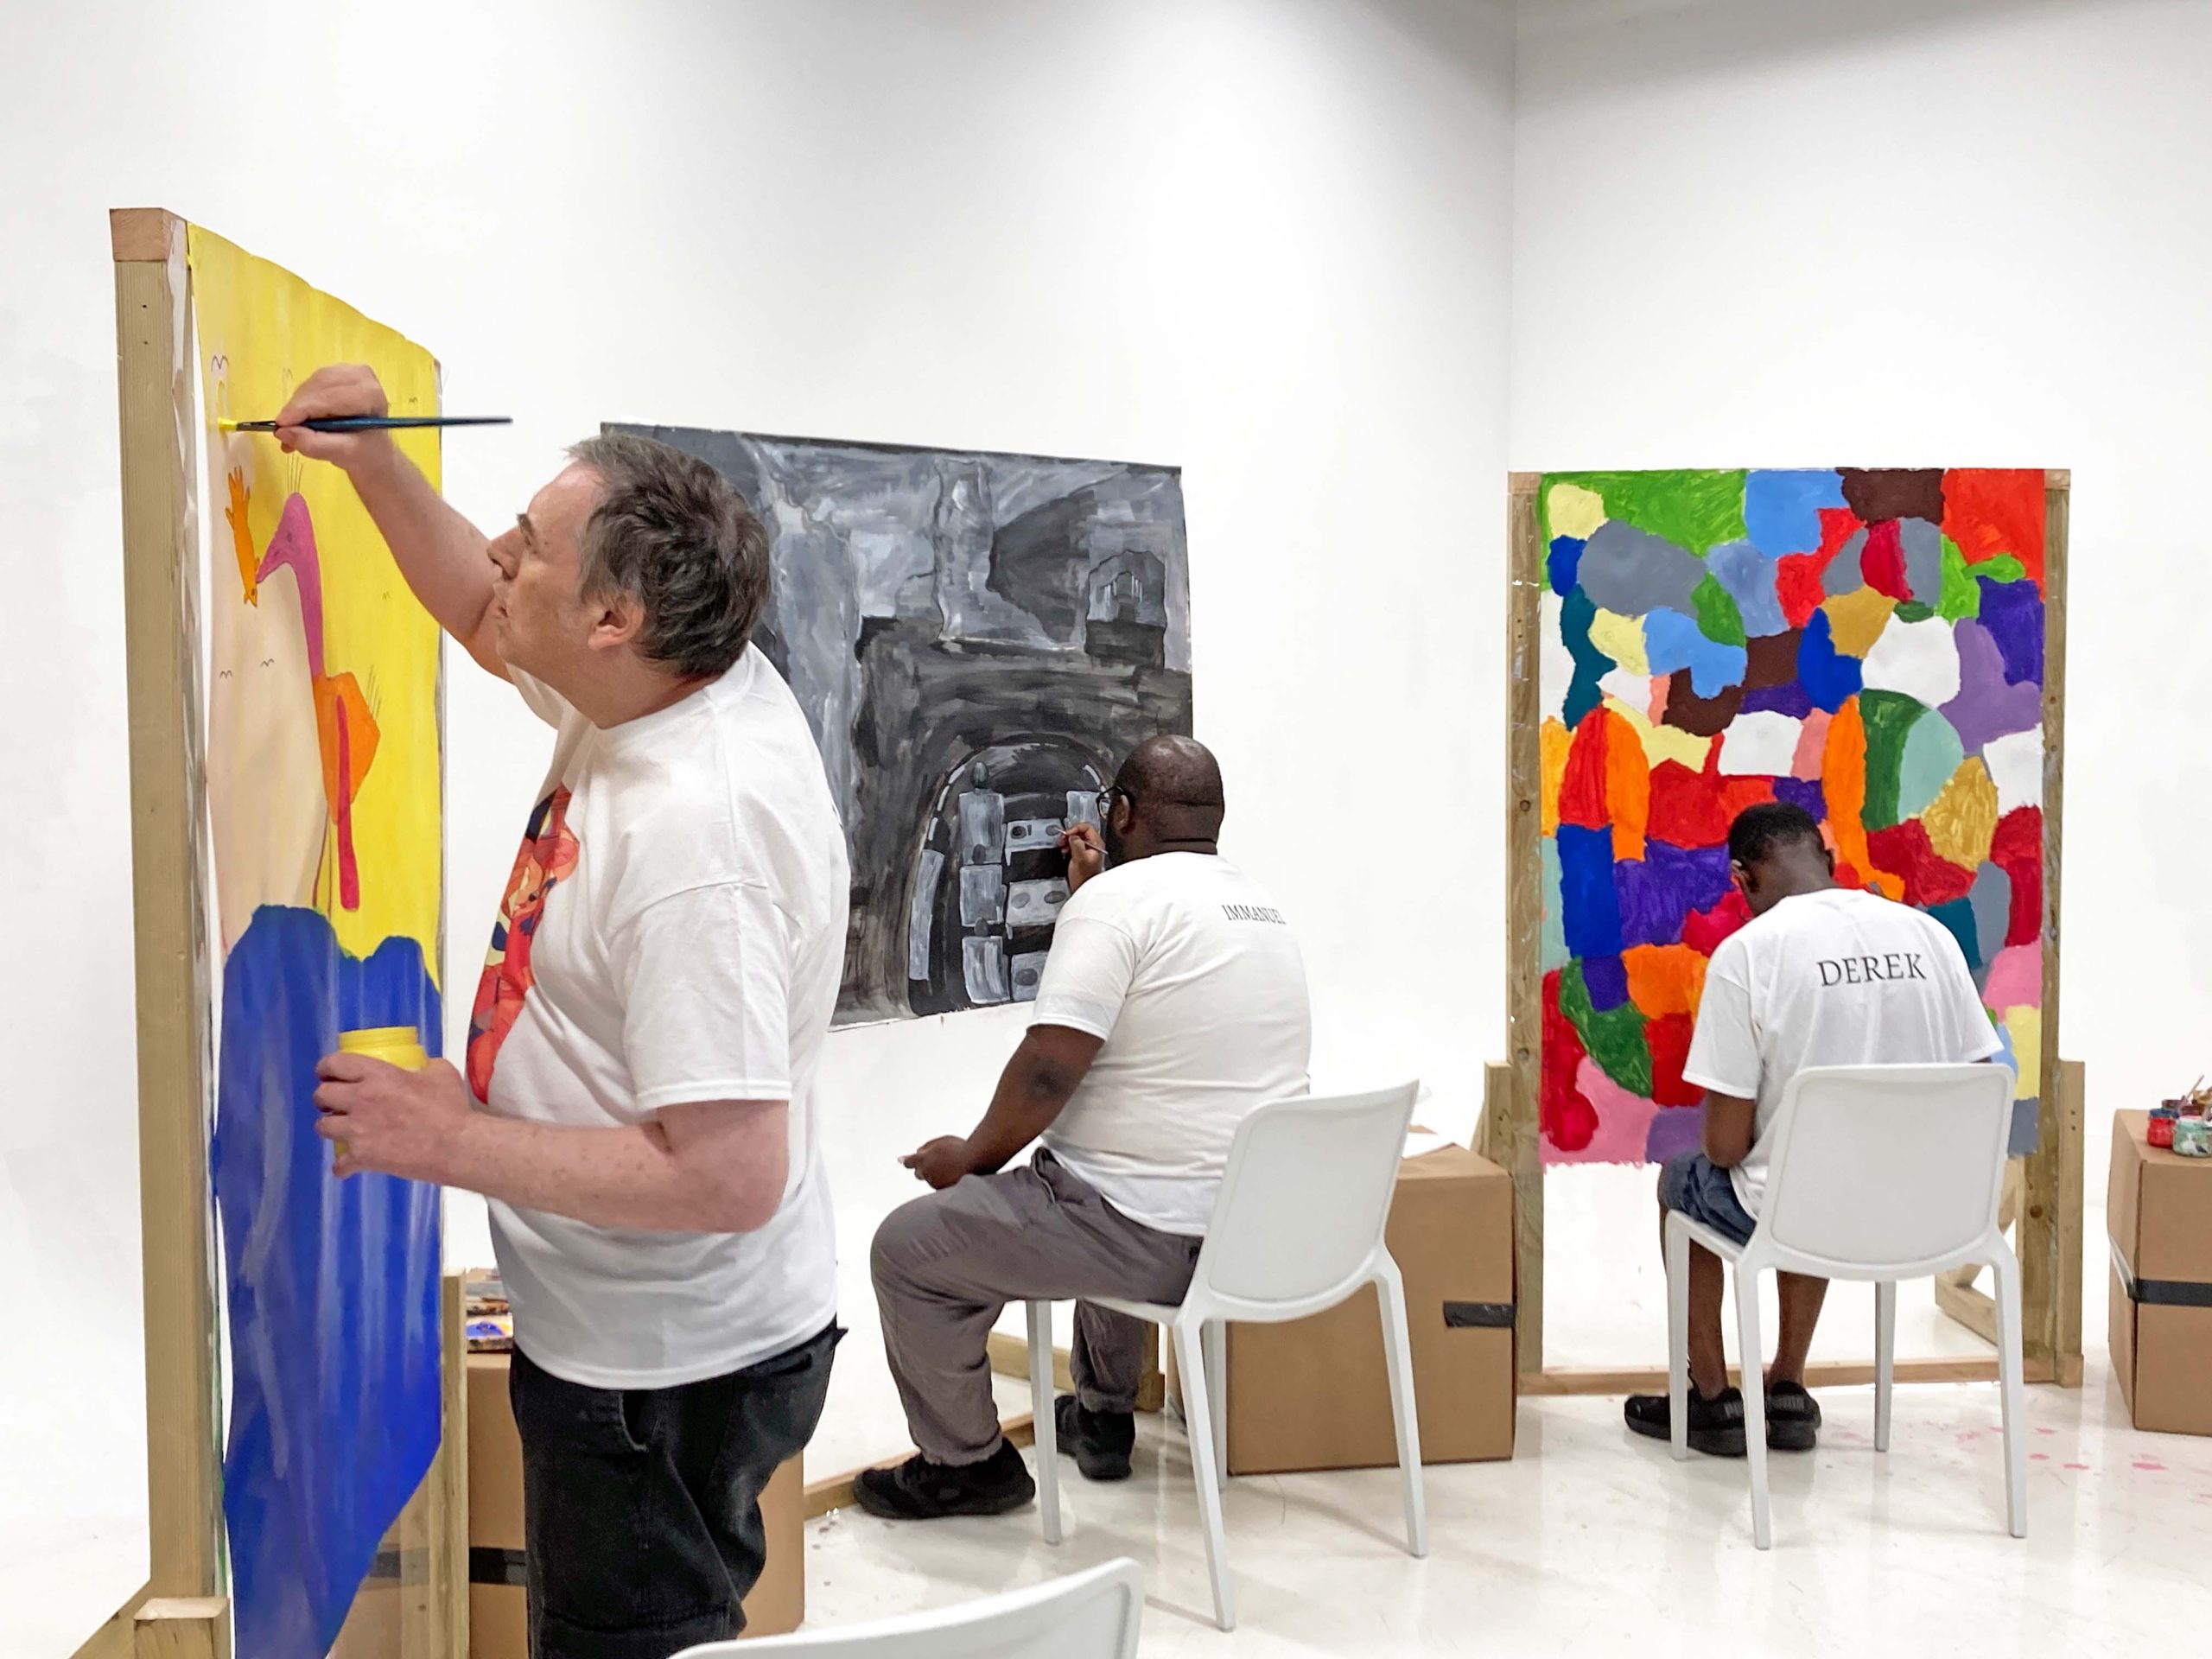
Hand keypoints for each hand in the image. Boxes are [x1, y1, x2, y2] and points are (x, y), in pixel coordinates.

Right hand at [275, 365, 395, 472]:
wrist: (372, 448)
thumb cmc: (363, 452)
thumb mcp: (342, 454)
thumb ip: (314, 444)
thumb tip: (283, 432)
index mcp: (370, 394)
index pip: (330, 397)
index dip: (302, 410)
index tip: (281, 426)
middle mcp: (361, 376)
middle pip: (318, 387)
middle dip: (297, 410)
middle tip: (283, 432)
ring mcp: (348, 370)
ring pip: (310, 385)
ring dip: (296, 408)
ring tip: (293, 431)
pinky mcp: (335, 373)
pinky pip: (309, 385)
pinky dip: (299, 403)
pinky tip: (299, 420)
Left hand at [313, 1053, 471, 1181]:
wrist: (455, 1146)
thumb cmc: (451, 1108)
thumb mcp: (442, 1073)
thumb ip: (425, 1067)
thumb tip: (420, 1068)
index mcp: (378, 1075)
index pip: (335, 1063)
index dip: (326, 1067)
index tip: (328, 1073)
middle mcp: (360, 1100)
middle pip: (321, 1094)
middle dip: (325, 1097)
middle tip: (336, 1102)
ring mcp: (357, 1130)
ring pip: (322, 1126)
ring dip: (331, 1127)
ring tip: (343, 1130)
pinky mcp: (361, 1157)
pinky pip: (338, 1164)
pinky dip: (343, 1165)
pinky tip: (350, 1165)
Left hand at [900, 1136, 974, 1189]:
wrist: (977, 1163)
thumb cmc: (961, 1149)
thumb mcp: (942, 1141)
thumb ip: (928, 1146)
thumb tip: (919, 1151)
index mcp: (923, 1160)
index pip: (910, 1162)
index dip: (906, 1160)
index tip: (901, 1160)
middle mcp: (927, 1174)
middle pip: (919, 1173)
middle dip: (924, 1168)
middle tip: (936, 1162)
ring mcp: (935, 1184)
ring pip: (932, 1179)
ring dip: (937, 1174)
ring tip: (955, 1166)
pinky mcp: (944, 1192)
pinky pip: (941, 1186)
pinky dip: (945, 1181)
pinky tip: (957, 1174)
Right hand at [1060, 822, 1105, 892]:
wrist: (1083, 887)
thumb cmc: (1084, 877)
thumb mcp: (1080, 859)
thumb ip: (1077, 845)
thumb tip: (1073, 836)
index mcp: (1097, 844)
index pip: (1087, 827)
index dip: (1075, 828)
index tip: (1067, 834)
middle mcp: (1093, 845)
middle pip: (1081, 831)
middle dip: (1070, 834)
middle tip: (1062, 839)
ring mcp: (1087, 849)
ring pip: (1076, 837)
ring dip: (1067, 839)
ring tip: (1061, 844)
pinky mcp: (1081, 853)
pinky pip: (1073, 844)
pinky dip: (1067, 845)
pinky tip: (1064, 849)